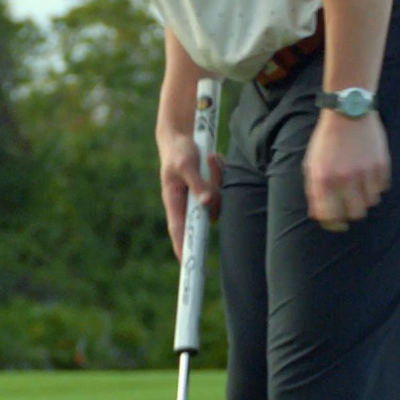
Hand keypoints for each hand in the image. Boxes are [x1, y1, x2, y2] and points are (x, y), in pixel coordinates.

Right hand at [158, 133, 222, 259]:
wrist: (183, 135)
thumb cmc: (179, 151)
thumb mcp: (185, 165)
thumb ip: (197, 184)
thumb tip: (207, 203)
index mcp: (174, 202)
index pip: (179, 230)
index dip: (183, 247)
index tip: (188, 263)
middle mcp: (189, 204)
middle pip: (209, 212)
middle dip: (215, 191)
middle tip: (210, 161)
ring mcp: (201, 198)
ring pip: (220, 199)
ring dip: (219, 176)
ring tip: (210, 156)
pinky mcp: (212, 189)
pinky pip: (225, 188)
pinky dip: (222, 172)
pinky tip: (213, 157)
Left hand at [303, 111, 389, 230]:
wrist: (348, 111)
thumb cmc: (327, 140)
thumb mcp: (312, 163)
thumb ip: (314, 191)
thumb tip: (318, 216)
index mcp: (323, 179)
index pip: (331, 215)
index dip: (334, 223)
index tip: (337, 222)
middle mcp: (344, 178)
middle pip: (355, 214)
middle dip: (351, 212)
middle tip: (350, 205)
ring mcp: (365, 171)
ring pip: (371, 203)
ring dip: (365, 199)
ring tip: (359, 187)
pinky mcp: (381, 164)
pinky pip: (382, 188)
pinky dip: (376, 186)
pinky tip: (369, 175)